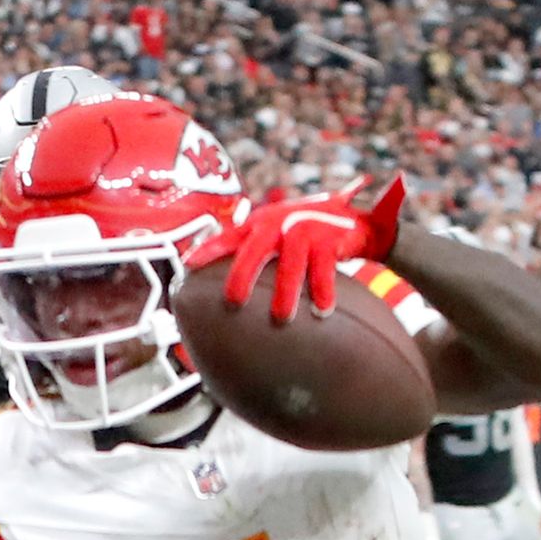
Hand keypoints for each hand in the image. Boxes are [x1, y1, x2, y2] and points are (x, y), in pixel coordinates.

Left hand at [191, 174, 407, 322]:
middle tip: (233, 302)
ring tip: (281, 319)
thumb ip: (252, 254)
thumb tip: (222, 293)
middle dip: (242, 274)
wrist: (351, 220)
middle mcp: (279, 223)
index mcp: (260, 225)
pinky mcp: (330, 238)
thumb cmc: (304, 235)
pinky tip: (322, 311)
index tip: (189, 265)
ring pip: (292, 262)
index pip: (230, 236)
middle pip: (255, 249)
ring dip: (286, 291)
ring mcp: (305, 229)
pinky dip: (323, 290)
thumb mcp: (275, 235)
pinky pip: (324, 267)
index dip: (209, 249)